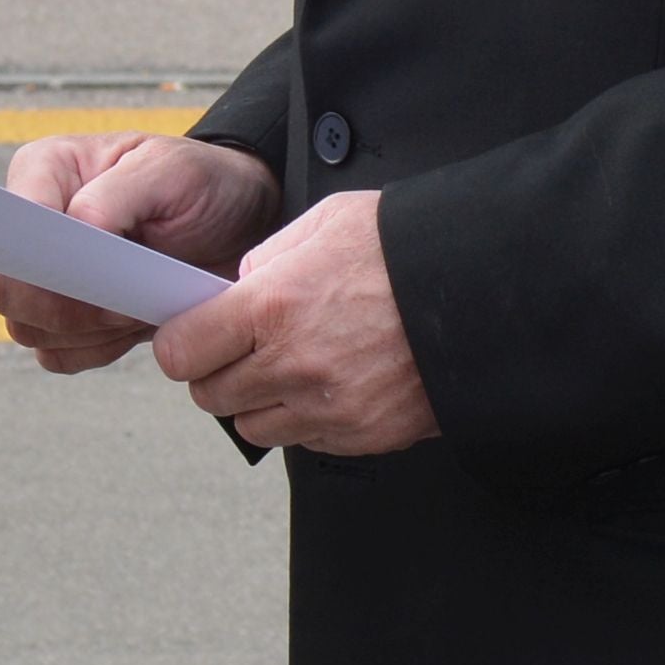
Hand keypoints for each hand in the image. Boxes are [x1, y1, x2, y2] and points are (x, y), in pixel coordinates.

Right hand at [0, 129, 281, 371]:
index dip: (43, 259)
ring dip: (89, 330)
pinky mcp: (65, 319)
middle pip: (6, 290)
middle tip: (126, 295)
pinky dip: (97, 349)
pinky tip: (134, 323)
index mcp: (44, 171)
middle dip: (67, 306)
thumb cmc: (201, 185)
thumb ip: (117, 195)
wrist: (235, 227)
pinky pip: (57, 354)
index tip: (97, 272)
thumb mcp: (172, 171)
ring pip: (31, 329)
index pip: (11, 226)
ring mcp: (45, 277)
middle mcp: (33, 225)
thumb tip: (76, 231)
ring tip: (140, 300)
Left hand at [153, 187, 435, 455]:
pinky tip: (331, 381)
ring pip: (252, 426)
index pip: (181, 351)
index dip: (182, 342)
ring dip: (259, 401)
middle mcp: (294, 365)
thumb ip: (269, 257)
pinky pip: (305, 441)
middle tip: (242, 349)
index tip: (192, 335)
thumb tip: (240, 286)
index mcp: (273, 306)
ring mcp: (328, 408)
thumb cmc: (410, 250)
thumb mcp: (326, 223)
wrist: (483, 294)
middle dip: (217, 371)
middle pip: (210, 396)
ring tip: (291, 366)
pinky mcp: (361, 435)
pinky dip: (306, 419)